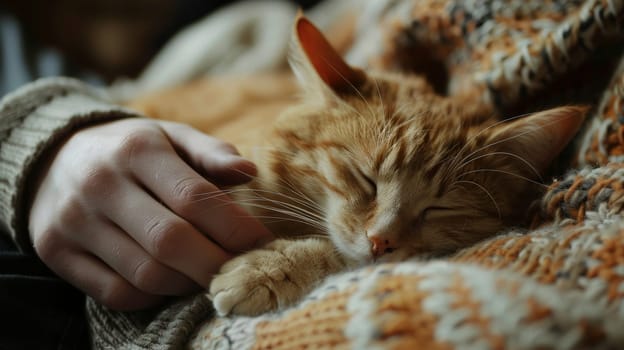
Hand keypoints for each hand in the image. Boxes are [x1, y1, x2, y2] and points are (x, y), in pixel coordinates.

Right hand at [28, 118, 272, 309]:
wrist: (54, 157)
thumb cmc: (132, 149)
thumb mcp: (171, 136)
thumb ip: (211, 152)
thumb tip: (250, 172)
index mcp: (136, 150)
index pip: (194, 198)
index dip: (236, 227)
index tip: (265, 244)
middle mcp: (100, 184)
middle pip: (171, 241)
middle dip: (217, 264)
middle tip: (245, 272)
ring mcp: (72, 221)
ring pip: (145, 273)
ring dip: (188, 283)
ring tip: (209, 274)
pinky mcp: (55, 252)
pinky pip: (115, 293)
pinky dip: (152, 297)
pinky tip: (170, 282)